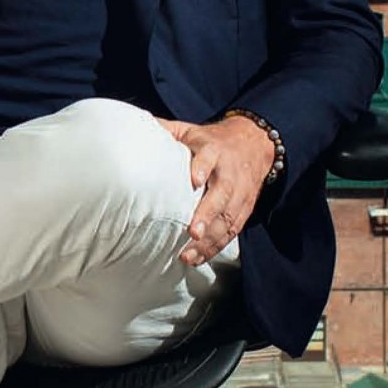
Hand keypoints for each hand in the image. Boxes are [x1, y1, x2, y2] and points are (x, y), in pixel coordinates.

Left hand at [157, 114, 275, 265]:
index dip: (202, 167)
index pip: (209, 157)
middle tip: (192, 232)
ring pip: (228, 218)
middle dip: (207, 215)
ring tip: (188, 255)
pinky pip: (232, 230)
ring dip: (209, 239)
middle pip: (222, 194)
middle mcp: (229, 172)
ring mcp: (239, 193)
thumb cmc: (213, 140)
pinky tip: (199, 258)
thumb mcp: (190, 130)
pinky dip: (216, 246)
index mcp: (214, 150)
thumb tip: (132, 129)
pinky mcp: (244, 209)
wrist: (254, 143)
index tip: (194, 180)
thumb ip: (166, 131)